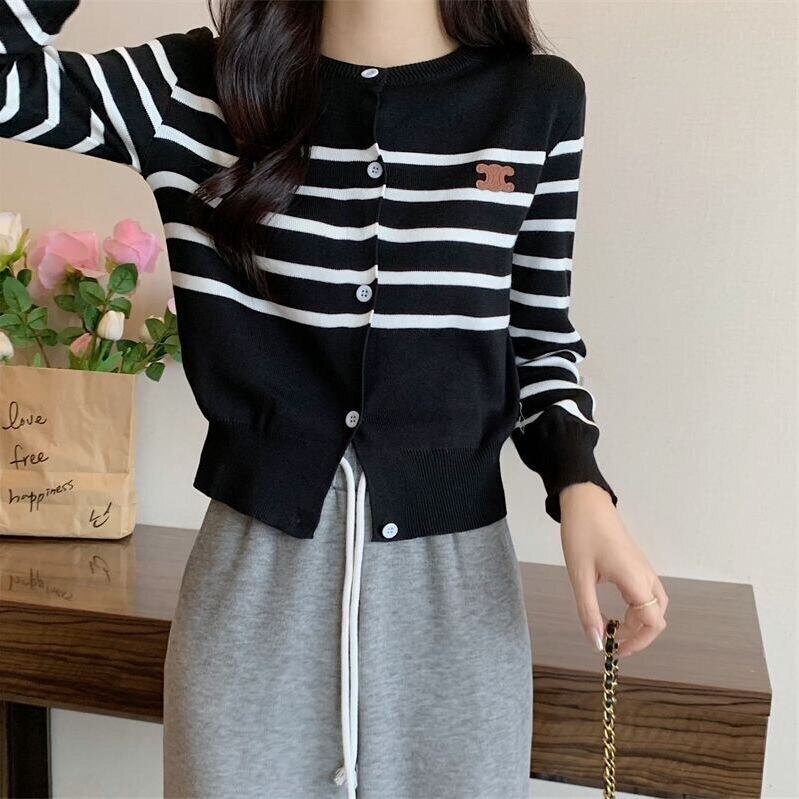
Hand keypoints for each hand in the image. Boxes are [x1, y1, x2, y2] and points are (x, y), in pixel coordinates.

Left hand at [559, 482, 667, 657]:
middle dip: (639, 635)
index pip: (653, 623)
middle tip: (613, 642)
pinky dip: (638, 606)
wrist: (585, 501)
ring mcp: (644, 567)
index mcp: (636, 580)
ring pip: (656, 604)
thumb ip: (588, 612)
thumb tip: (596, 644)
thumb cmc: (582, 534)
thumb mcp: (580, 577)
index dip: (637, 642)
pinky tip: (616, 608)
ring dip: (639, 621)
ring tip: (614, 627)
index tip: (613, 649)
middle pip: (658, 616)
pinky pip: (648, 592)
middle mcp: (646, 575)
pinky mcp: (637, 562)